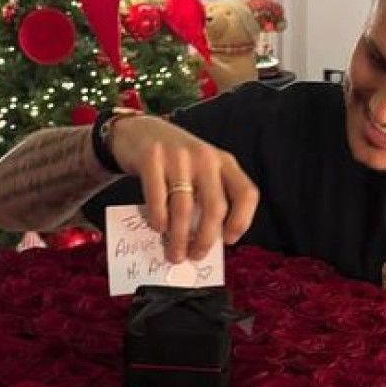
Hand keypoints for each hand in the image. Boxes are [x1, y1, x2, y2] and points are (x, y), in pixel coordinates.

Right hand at [108, 116, 258, 262]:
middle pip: (215, 206)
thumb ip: (206, 196)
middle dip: (205, 238)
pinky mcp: (152, 158)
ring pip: (184, 207)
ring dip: (178, 237)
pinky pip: (157, 198)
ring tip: (174, 254)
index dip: (242, 220)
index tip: (228, 240)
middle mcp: (205, 157)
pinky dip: (158, 219)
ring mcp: (178, 156)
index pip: (246, 193)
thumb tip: (203, 241)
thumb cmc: (175, 160)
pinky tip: (158, 228)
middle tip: (195, 256)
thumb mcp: (200, 170)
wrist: (139, 130)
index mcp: (224, 162)